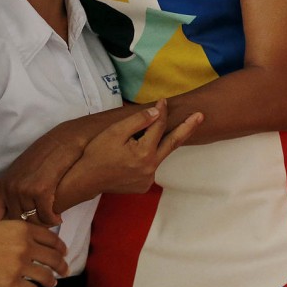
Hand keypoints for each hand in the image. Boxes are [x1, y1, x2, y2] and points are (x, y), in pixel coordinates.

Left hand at [0, 120, 89, 226]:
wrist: (60, 143)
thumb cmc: (39, 157)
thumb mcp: (15, 173)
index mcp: (1, 186)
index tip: (7, 235)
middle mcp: (10, 189)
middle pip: (16, 221)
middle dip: (28, 225)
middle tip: (39, 224)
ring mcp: (24, 190)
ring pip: (32, 221)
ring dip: (42, 223)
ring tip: (50, 219)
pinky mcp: (41, 191)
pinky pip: (45, 216)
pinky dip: (53, 219)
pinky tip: (58, 217)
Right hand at [0, 221, 67, 286]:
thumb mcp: (3, 225)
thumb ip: (19, 231)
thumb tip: (32, 239)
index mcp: (24, 230)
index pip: (51, 238)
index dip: (60, 247)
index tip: (64, 252)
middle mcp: (26, 246)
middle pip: (53, 258)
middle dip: (62, 266)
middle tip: (65, 270)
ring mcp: (20, 265)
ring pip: (45, 276)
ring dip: (51, 281)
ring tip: (52, 283)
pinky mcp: (11, 282)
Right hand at [64, 99, 202, 198]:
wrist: (85, 179)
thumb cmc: (97, 153)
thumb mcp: (114, 132)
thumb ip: (137, 121)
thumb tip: (156, 111)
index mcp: (144, 153)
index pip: (158, 126)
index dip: (161, 111)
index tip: (163, 100)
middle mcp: (150, 168)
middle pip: (173, 143)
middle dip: (188, 127)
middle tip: (201, 115)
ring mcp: (148, 179)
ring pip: (162, 155)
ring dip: (168, 141)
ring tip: (180, 128)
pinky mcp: (144, 186)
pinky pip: (153, 166)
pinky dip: (153, 155)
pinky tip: (149, 149)